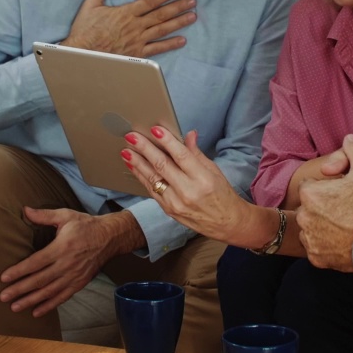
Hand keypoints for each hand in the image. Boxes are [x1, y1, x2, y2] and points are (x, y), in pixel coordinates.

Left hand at [0, 208, 141, 316]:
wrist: (110, 237)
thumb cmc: (86, 225)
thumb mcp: (65, 215)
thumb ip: (44, 215)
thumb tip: (25, 210)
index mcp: (62, 247)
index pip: (36, 262)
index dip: (19, 271)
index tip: (5, 277)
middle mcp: (67, 264)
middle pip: (40, 280)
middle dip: (20, 289)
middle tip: (4, 296)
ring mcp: (74, 276)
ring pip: (49, 291)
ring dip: (31, 300)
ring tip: (15, 306)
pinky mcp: (79, 283)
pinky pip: (62, 297)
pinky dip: (49, 305)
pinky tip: (36, 311)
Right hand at [62, 0, 196, 57]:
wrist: (82, 53)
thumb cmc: (85, 31)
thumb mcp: (90, 5)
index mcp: (126, 13)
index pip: (150, 1)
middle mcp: (135, 26)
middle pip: (161, 14)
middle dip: (178, 7)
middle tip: (192, 2)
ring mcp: (137, 40)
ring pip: (162, 30)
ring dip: (179, 23)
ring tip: (192, 16)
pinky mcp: (137, 54)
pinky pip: (157, 49)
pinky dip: (170, 44)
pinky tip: (182, 40)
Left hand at [124, 128, 252, 241]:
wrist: (226, 223)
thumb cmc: (222, 194)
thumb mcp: (214, 171)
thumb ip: (197, 153)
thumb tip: (188, 134)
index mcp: (203, 178)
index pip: (182, 156)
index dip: (167, 141)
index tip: (155, 129)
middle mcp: (188, 192)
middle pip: (162, 166)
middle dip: (145, 149)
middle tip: (132, 136)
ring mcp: (176, 203)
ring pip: (153, 178)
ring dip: (137, 163)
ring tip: (126, 150)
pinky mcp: (168, 210)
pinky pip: (151, 190)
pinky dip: (141, 176)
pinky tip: (134, 166)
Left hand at [297, 135, 352, 271]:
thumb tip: (348, 137)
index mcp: (310, 193)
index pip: (310, 187)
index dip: (325, 189)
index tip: (339, 194)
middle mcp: (304, 216)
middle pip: (309, 208)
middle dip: (322, 208)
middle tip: (344, 211)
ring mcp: (309, 239)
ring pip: (311, 229)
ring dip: (322, 228)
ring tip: (344, 227)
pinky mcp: (316, 258)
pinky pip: (317, 249)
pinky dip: (326, 247)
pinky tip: (342, 242)